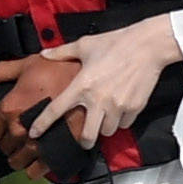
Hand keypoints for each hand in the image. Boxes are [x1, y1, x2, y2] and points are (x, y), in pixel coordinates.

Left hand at [27, 15, 182, 149]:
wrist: (148, 45)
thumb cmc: (116, 43)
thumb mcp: (85, 45)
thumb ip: (62, 52)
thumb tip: (45, 54)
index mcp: (82, 85)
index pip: (56, 110)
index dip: (42, 124)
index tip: (34, 134)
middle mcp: (98, 99)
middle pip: (87, 136)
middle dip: (85, 141)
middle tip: (85, 138)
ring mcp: (117, 106)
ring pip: (108, 131)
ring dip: (105, 127)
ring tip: (105, 117)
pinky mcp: (134, 108)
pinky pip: (125, 124)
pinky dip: (121, 121)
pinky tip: (120, 109)